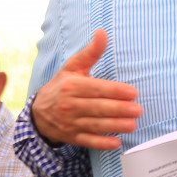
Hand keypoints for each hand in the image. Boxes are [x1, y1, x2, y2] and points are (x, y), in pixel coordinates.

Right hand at [31, 30, 140, 149]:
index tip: (133, 93)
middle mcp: (70, 105)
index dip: (115, 91)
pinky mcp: (71, 137)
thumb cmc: (62, 85)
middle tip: (138, 110)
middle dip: (119, 109)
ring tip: (133, 125)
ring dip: (115, 126)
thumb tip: (102, 32)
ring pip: (95, 125)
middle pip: (97, 108)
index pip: (96, 89)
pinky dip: (101, 143)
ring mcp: (70, 123)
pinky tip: (116, 143)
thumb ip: (91, 52)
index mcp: (72, 86)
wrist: (38, 112)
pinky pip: (87, 142)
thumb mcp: (73, 67)